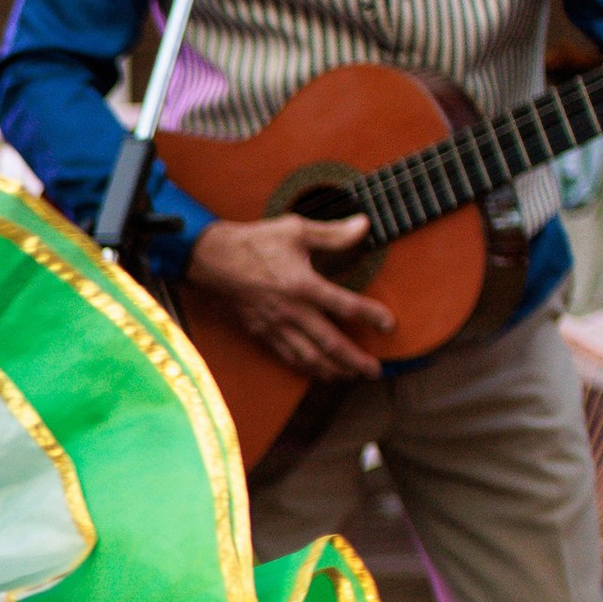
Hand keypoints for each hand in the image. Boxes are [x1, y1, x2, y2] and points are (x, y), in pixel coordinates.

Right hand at [185, 211, 395, 380]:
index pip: (346, 306)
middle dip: (355, 360)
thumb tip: (364, 226)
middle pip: (331, 344)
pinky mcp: (261, 333)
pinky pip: (287, 357)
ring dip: (333, 370)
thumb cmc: (255, 242)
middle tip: (375, 370)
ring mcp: (275, 326)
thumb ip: (333, 234)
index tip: (389, 324)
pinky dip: (305, 368)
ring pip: (309, 357)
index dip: (371, 316)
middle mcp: (292, 311)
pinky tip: (318, 372)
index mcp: (303, 285)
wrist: (213, 259)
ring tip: (350, 376)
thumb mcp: (296, 229)